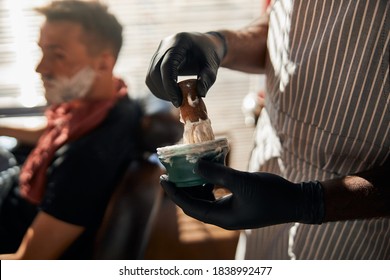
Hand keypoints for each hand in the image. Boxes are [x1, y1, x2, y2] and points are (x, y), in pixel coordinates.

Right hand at [145, 32, 225, 106]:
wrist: (207, 45)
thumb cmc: (210, 55)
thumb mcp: (213, 66)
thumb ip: (207, 79)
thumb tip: (200, 95)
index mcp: (179, 42)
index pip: (167, 66)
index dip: (170, 86)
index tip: (178, 102)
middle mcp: (165, 45)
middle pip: (155, 71)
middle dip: (164, 91)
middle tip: (178, 103)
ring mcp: (159, 51)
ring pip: (150, 75)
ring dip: (160, 91)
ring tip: (176, 99)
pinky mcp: (157, 59)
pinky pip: (151, 76)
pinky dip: (159, 88)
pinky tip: (171, 94)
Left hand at [160, 159, 324, 229]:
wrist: (297, 201)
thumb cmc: (272, 194)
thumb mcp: (243, 182)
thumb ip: (218, 174)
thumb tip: (195, 165)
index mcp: (223, 217)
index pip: (190, 207)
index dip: (174, 194)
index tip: (163, 179)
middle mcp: (224, 216)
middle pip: (194, 203)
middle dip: (181, 189)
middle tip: (170, 173)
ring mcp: (231, 210)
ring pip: (205, 198)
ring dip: (195, 185)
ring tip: (185, 170)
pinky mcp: (238, 202)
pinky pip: (216, 193)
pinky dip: (209, 183)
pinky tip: (207, 170)